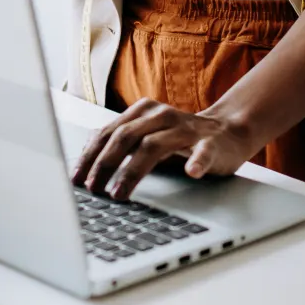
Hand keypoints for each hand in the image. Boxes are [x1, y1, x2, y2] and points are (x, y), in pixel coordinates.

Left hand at [72, 98, 255, 200]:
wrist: (229, 131)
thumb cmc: (181, 138)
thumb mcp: (147, 135)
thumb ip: (121, 141)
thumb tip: (85, 157)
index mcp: (143, 112)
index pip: (109, 132)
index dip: (90, 155)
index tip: (76, 178)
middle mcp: (161, 116)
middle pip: (126, 136)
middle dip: (104, 164)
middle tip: (93, 188)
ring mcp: (187, 129)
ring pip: (155, 145)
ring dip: (133, 170)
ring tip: (119, 191)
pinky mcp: (212, 143)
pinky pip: (204, 151)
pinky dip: (197, 161)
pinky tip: (191, 171)